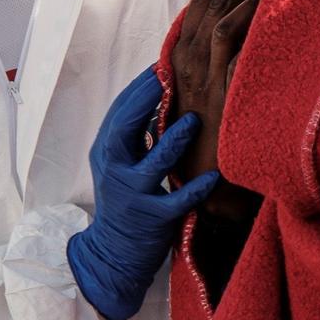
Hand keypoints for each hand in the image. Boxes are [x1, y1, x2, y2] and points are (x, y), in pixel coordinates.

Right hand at [66, 67, 220, 319]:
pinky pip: (176, 201)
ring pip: (153, 163)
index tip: (161, 65)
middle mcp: (114, 170)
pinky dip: (195, 189)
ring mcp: (132, 195)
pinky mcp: (152, 219)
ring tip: (194, 120)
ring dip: (174, 139)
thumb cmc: (125, 201)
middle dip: (147, 100)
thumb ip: (136, 134)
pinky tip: (213, 177)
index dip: (140, 88)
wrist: (113, 254)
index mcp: (107, 152)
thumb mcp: (121, 164)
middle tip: (171, 77)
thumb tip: (162, 92)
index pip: (120, 112)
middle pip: (126, 128)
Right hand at [169, 0, 262, 188]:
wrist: (197, 191)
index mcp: (180, 68)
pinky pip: (230, 56)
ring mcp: (205, 86)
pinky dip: (242, 28)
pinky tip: (260, 14)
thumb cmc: (198, 149)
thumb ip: (205, 74)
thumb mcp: (195, 105)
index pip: (191, 14)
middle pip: (203, 12)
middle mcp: (189, 72)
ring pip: (216, 26)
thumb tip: (225, 46)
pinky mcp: (222, 102)